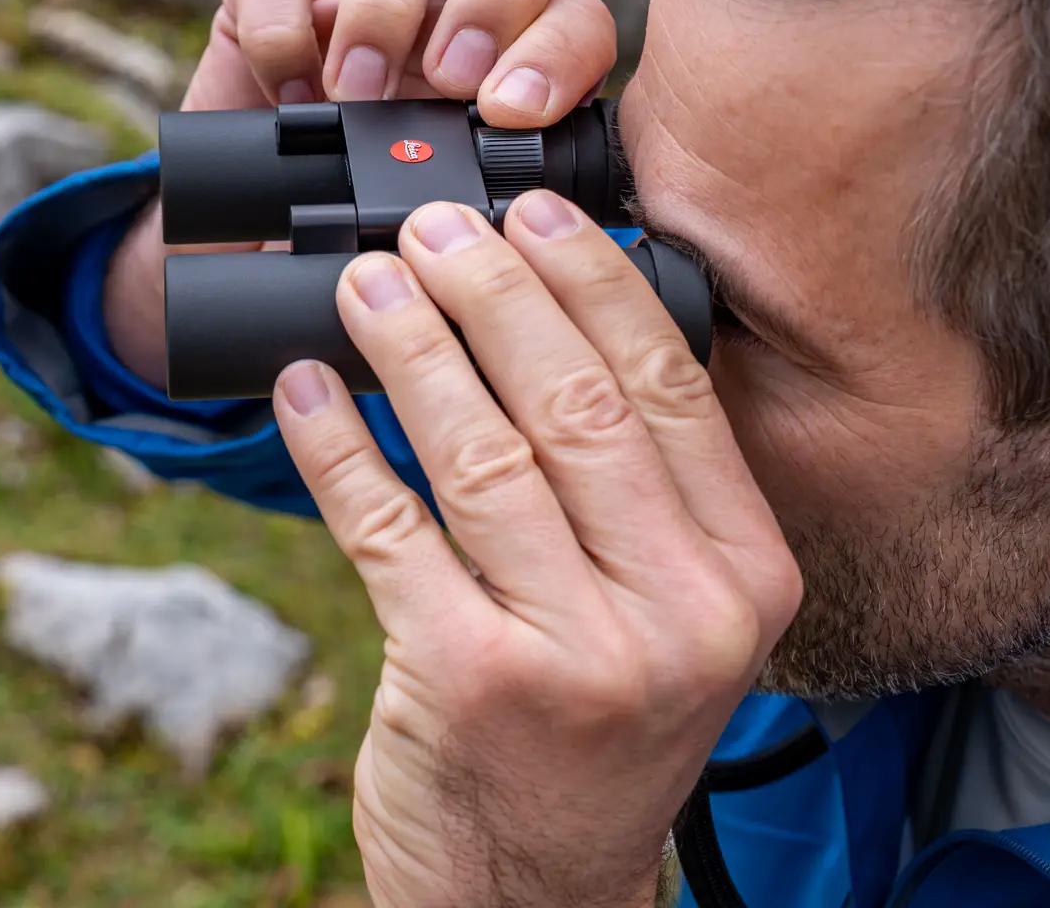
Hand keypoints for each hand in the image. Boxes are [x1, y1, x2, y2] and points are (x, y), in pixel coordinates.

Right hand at [106, 0, 618, 387]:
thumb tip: (548, 232)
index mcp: (519, 65)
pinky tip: (288, 95)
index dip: (559, 49)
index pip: (579, 13)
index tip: (509, 117)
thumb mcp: (451, 236)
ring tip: (358, 95)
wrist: (252, 258)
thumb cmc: (371, 246)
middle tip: (451, 79)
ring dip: (388, 5)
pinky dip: (282, 29)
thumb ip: (505, 212)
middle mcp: (456, 10)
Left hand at [273, 195, 802, 907]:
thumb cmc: (593, 731)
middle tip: (430, 231)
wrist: (534, 893)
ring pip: (480, 450)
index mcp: (744, 576)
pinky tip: (306, 389)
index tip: (533, 210)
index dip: (590, 280)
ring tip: (367, 287)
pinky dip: (337, 443)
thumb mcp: (666, 620)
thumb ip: (640, 497)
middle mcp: (679, 613)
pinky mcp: (466, 680)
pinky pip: (386, 524)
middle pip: (574, 401)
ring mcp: (576, 652)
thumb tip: (559, 318)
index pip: (669, 387)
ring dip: (409, 348)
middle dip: (492, 291)